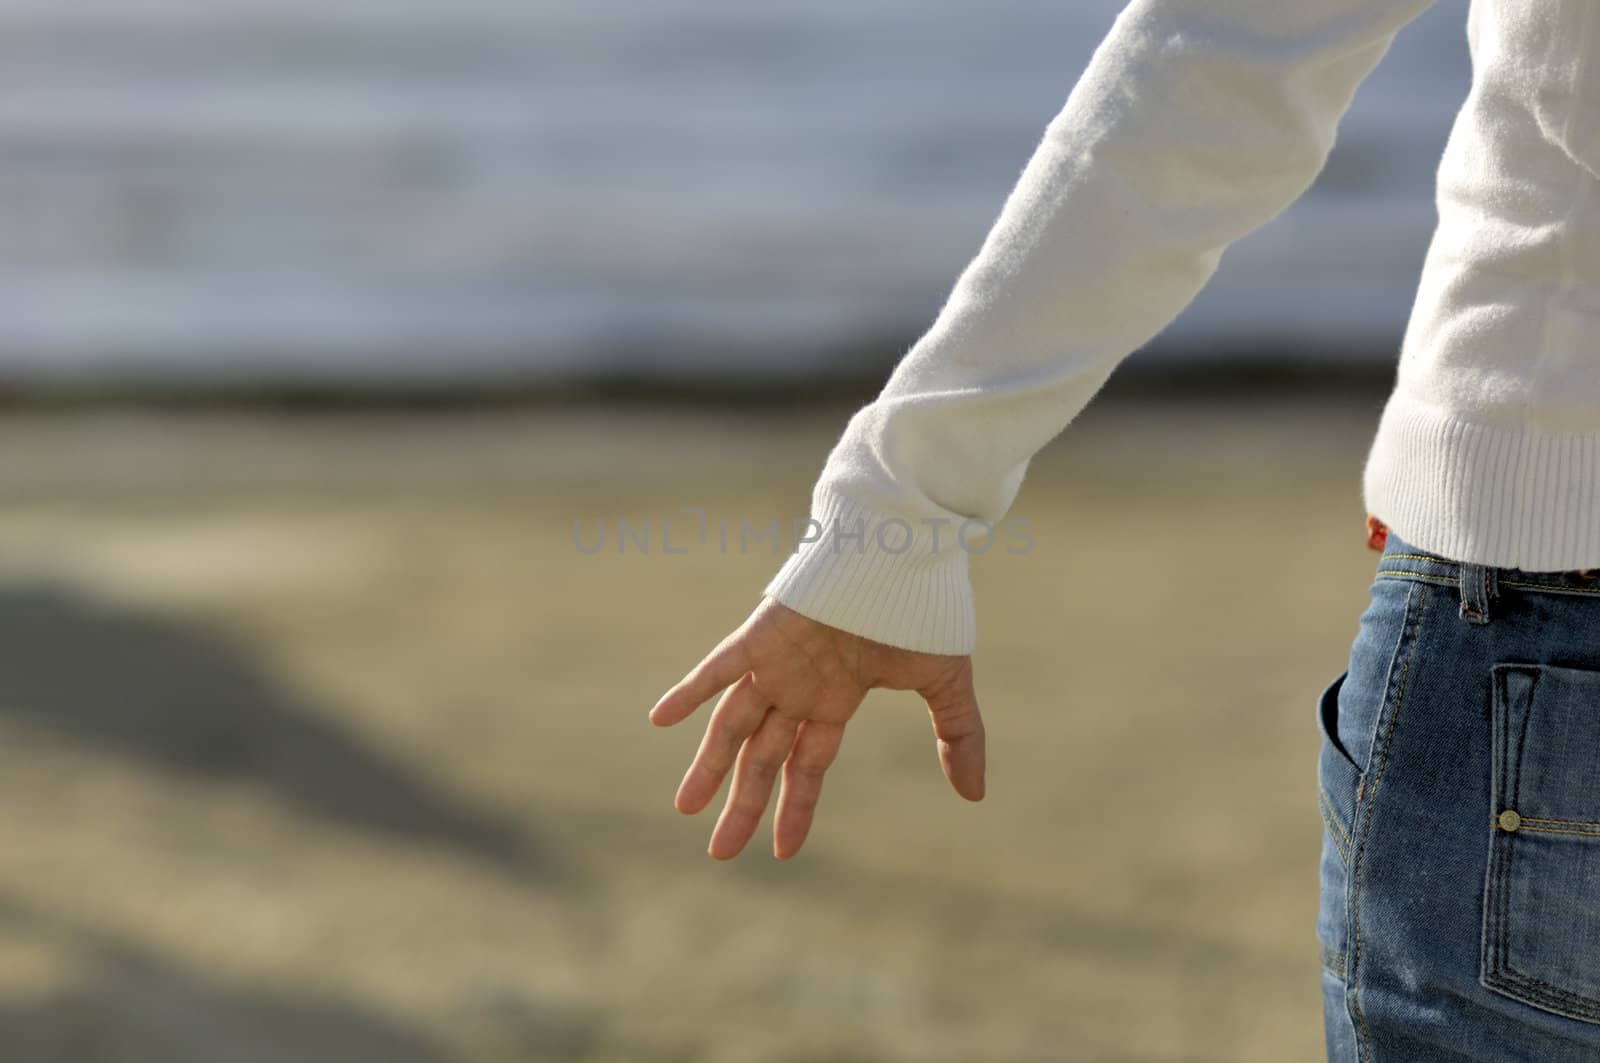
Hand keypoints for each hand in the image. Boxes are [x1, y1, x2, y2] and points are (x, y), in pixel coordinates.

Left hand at [650, 597, 984, 859]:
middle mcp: (800, 687)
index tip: (781, 853)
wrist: (906, 546)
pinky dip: (689, 690)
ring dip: (709, 766)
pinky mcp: (763, 634)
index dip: (794, 808)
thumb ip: (959, 736)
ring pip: (733, 724)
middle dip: (744, 804)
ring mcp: (778, 662)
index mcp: (836, 699)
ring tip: (686, 809)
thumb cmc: (924, 606)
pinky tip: (660, 718)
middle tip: (719, 852)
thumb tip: (975, 796)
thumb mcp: (947, 682)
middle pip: (763, 758)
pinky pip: (718, 666)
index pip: (807, 767)